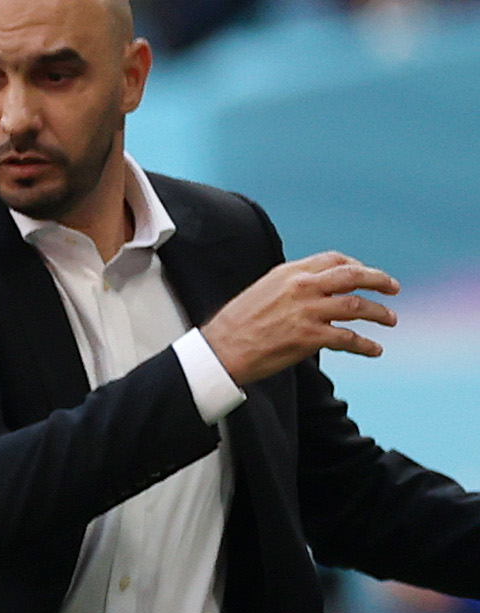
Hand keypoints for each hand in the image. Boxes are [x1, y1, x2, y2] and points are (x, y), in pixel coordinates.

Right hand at [202, 253, 397, 383]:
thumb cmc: (236, 325)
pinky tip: (374, 349)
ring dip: (379, 314)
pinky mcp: (309, 337)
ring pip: (357, 306)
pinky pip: (348, 338)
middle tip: (393, 288)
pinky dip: (366, 345)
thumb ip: (291, 285)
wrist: (219, 351)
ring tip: (390, 320)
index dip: (357, 266)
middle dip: (379, 280)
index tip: (366, 275)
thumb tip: (316, 288)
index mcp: (289, 273)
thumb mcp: (263, 290)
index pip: (334, 260)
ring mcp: (306, 312)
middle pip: (352, 276)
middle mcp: (301, 288)